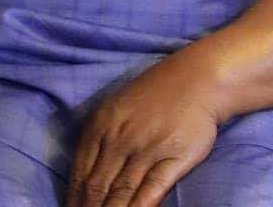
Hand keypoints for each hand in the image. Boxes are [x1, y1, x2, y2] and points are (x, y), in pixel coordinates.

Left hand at [67, 42, 220, 205]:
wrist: (198, 78)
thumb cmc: (157, 92)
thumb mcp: (118, 107)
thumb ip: (101, 136)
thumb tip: (85, 172)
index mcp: (102, 124)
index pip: (80, 171)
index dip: (74, 198)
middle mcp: (120, 137)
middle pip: (97, 186)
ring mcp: (146, 150)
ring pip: (121, 193)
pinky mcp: (172, 160)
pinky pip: (150, 191)